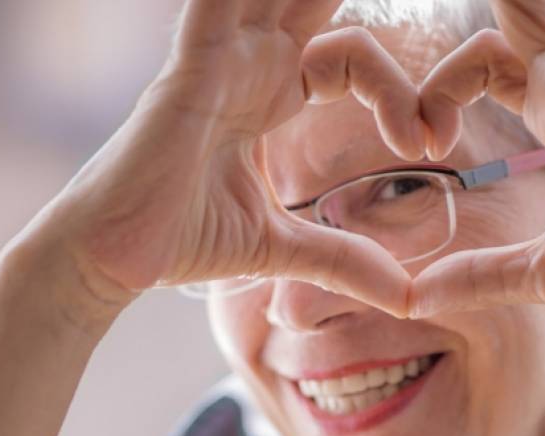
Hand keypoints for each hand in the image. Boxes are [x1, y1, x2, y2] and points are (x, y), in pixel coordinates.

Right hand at [26, 0, 425, 320]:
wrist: (114, 260)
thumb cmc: (180, 241)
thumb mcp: (281, 247)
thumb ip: (342, 258)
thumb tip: (406, 296)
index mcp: (270, 93)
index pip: (355, 57)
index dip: (400, 91)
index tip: (430, 143)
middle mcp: (247, 63)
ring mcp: (218, 58)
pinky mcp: (191, 69)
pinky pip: (216, 3)